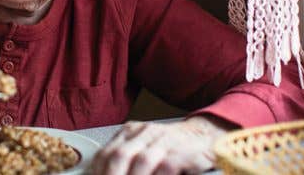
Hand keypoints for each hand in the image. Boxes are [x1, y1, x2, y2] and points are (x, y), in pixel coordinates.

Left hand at [91, 116, 235, 174]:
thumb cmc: (172, 148)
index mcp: (131, 132)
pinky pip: (166, 168)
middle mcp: (145, 133)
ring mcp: (165, 141)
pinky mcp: (183, 153)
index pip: (105, 153)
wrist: (206, 137)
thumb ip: (125, 160)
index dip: (97, 172)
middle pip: (119, 156)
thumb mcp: (144, 147)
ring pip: (141, 161)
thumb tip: (101, 174)